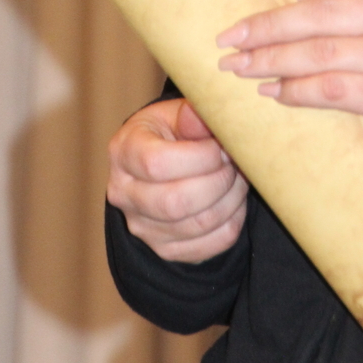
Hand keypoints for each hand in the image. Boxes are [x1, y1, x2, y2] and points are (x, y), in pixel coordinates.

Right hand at [107, 98, 247, 262]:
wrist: (160, 162)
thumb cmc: (170, 132)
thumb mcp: (176, 114)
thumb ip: (190, 116)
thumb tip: (201, 116)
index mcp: (124, 151)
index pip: (156, 164)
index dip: (199, 157)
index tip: (222, 146)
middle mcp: (124, 193)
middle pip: (175, 202)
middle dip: (219, 181)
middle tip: (235, 163)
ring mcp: (142, 226)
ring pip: (196, 225)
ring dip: (231, 201)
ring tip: (239, 178)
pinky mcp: (164, 248)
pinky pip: (209, 245)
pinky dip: (231, 222)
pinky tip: (233, 201)